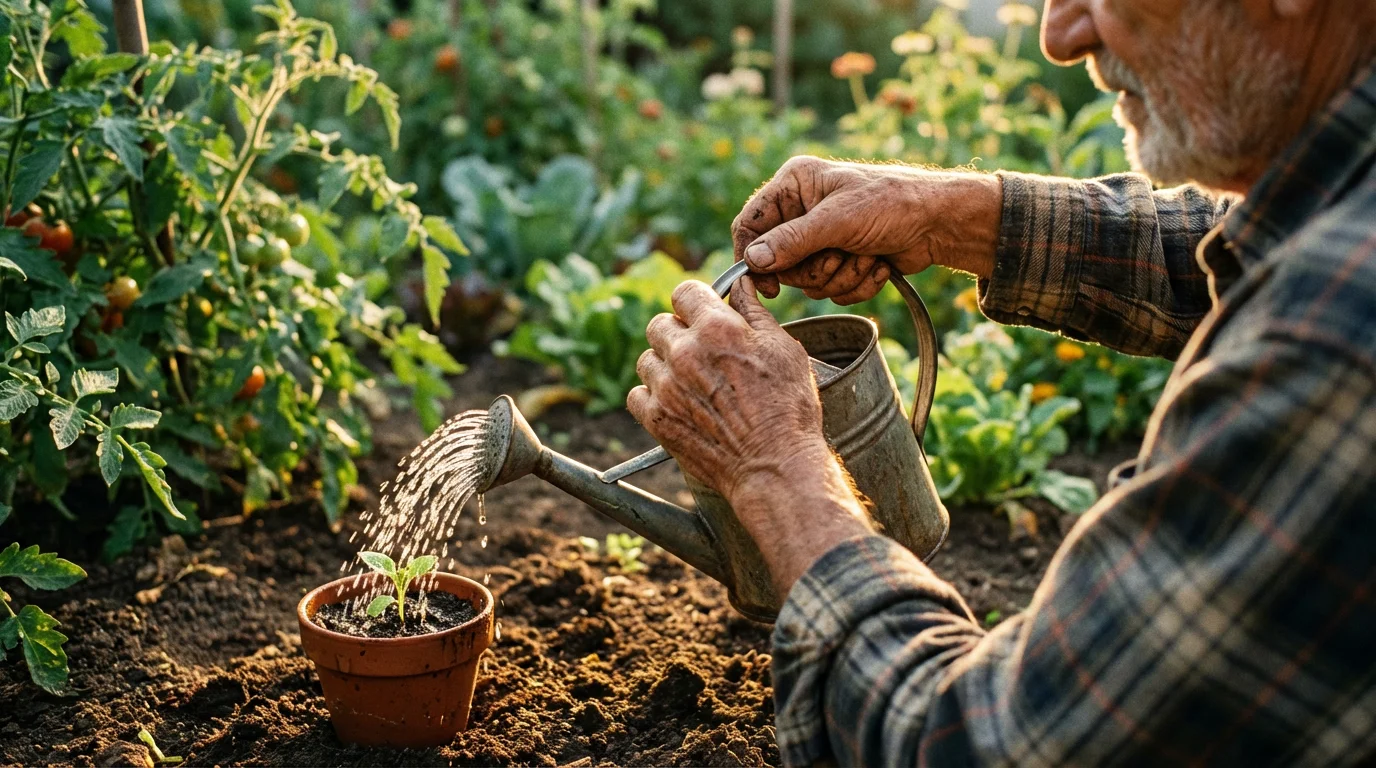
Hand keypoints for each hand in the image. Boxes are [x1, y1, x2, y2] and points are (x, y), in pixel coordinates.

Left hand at [627, 277, 826, 499]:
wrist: (775, 466)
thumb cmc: (788, 409)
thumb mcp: (784, 349)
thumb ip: (756, 312)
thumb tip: (741, 284)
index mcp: (717, 328)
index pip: (685, 292)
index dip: (696, 301)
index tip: (703, 314)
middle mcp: (685, 353)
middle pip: (659, 324)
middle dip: (678, 332)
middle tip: (700, 353)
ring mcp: (666, 387)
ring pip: (646, 359)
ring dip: (664, 366)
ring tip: (691, 383)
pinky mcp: (656, 419)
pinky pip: (636, 394)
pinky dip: (652, 397)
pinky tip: (676, 403)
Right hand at [731, 156, 1002, 303]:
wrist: (940, 224)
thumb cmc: (892, 204)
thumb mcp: (837, 220)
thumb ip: (792, 241)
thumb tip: (752, 261)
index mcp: (794, 185)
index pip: (750, 224)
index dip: (753, 256)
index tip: (769, 286)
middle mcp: (802, 210)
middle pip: (779, 262)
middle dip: (816, 268)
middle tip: (841, 255)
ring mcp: (821, 238)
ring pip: (808, 282)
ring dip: (841, 276)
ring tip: (867, 256)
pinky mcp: (840, 261)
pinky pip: (830, 290)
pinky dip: (856, 283)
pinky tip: (878, 265)